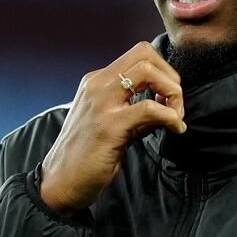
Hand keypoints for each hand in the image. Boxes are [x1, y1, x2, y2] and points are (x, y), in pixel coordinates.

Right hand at [39, 42, 185, 213]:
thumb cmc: (87, 156)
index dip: (163, 70)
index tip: (168, 97)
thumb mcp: (114, 123)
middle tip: (176, 105)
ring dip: (172, 92)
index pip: (139, 54)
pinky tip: (175, 128)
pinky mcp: (109, 125)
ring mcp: (101, 103)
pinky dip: (170, 116)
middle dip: (170, 77)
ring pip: (148, 72)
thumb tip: (170, 106)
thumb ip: (139, 111)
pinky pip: (149, 108)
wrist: (60, 182)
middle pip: (145, 54)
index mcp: (97, 81)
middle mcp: (97, 85)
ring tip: (175, 117)